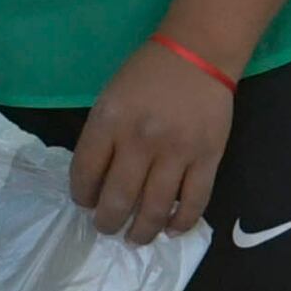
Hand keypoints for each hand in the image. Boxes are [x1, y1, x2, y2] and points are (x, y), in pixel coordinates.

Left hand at [69, 39, 236, 243]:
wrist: (198, 53)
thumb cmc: (147, 75)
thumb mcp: (110, 98)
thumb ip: (101, 138)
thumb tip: (98, 185)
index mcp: (110, 121)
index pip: (85, 173)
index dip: (82, 196)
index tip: (86, 202)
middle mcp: (141, 140)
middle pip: (118, 199)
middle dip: (108, 222)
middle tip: (108, 227)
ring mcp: (177, 151)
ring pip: (155, 209)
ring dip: (141, 232)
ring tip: (135, 237)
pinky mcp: (208, 157)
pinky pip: (194, 202)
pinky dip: (181, 223)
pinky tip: (170, 229)